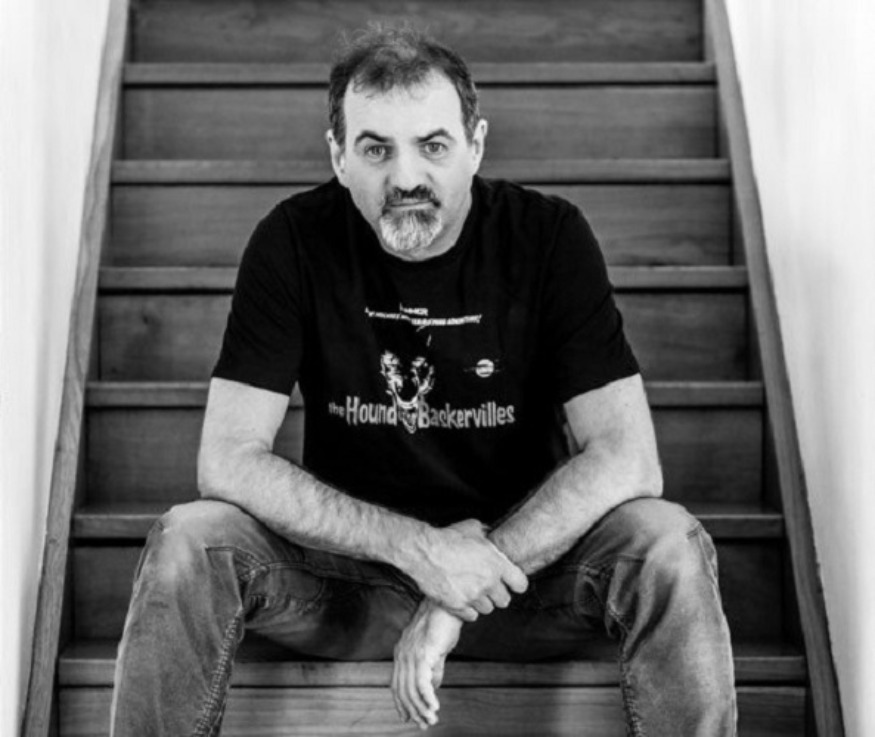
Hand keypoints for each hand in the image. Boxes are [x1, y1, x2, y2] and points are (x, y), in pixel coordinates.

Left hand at [391, 599, 462, 729]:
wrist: (448, 604)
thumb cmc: (443, 623)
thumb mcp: (436, 648)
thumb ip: (433, 667)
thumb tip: (432, 687)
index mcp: (402, 652)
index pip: (397, 684)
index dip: (402, 703)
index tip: (409, 718)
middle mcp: (402, 654)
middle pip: (402, 690)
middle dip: (413, 710)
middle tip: (425, 724)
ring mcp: (411, 653)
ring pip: (411, 689)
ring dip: (421, 708)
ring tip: (431, 719)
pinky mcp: (423, 653)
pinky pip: (422, 682)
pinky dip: (427, 698)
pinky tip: (434, 707)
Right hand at [404, 519, 527, 621]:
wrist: (424, 552)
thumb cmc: (447, 538)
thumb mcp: (473, 528)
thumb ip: (486, 534)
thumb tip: (488, 532)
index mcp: (497, 564)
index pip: (520, 584)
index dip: (516, 583)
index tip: (511, 582)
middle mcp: (488, 583)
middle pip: (504, 600)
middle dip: (497, 594)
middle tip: (489, 587)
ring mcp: (473, 596)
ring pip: (487, 609)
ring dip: (482, 602)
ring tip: (473, 592)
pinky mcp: (457, 606)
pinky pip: (471, 616)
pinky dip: (468, 610)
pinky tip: (463, 600)